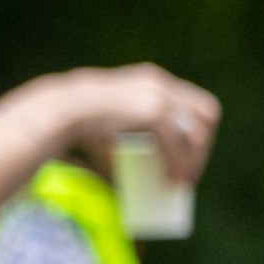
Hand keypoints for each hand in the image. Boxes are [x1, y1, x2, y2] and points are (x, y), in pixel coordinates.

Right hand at [46, 65, 221, 184]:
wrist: (59, 111)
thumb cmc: (76, 122)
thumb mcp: (108, 130)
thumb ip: (126, 142)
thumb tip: (129, 178)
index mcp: (150, 80)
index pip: (190, 102)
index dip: (195, 130)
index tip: (189, 154)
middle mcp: (159, 82)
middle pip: (204, 114)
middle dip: (201, 146)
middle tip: (190, 173)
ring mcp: (158, 94)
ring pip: (196, 130)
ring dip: (194, 159)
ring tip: (184, 183)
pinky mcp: (153, 111)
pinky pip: (177, 142)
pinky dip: (179, 163)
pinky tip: (173, 180)